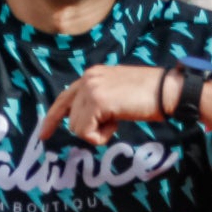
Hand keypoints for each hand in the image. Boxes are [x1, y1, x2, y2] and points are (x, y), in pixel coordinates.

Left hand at [31, 65, 173, 147]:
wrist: (167, 90)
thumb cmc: (149, 95)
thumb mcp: (117, 93)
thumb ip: (98, 101)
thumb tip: (83, 121)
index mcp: (91, 75)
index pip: (63, 99)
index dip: (52, 119)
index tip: (43, 135)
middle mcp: (87, 79)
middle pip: (70, 119)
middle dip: (90, 129)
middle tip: (114, 120)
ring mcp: (91, 88)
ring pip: (77, 128)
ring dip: (98, 132)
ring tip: (118, 119)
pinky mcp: (97, 101)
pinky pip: (86, 132)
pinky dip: (101, 136)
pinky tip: (117, 123)